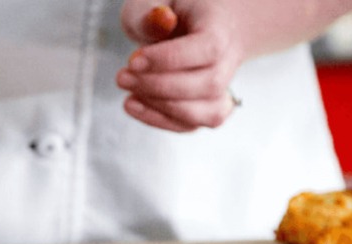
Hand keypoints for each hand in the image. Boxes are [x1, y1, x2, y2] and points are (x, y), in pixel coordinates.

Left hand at [118, 1, 244, 131]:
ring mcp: (222, 88)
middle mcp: (229, 60)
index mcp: (221, 27)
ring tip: (128, 92)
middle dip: (159, 86)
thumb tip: (162, 21)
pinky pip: (191, 125)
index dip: (170, 58)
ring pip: (205, 113)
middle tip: (122, 76)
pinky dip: (160, 120)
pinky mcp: (207, 108)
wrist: (194, 25)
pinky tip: (132, 104)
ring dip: (161, 108)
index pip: (209, 47)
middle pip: (209, 83)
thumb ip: (151, 11)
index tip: (134, 60)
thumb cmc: (170, 11)